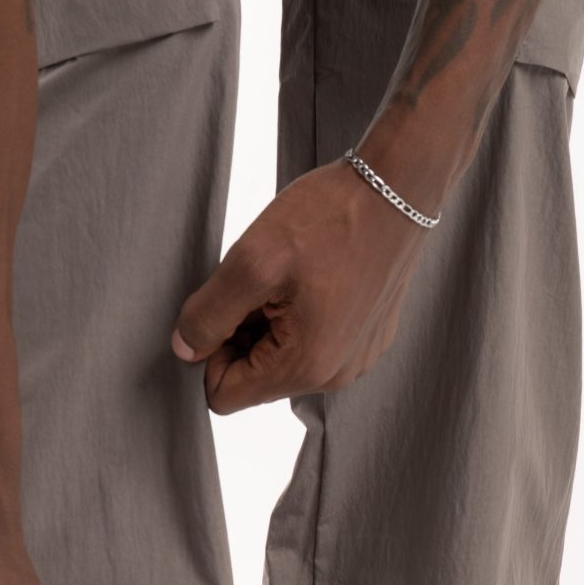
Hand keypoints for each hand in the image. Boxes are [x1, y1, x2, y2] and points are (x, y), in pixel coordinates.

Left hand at [171, 158, 427, 414]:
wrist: (399, 188)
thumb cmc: (332, 218)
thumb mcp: (253, 261)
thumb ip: (209, 313)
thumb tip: (184, 349)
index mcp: (306, 365)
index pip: (225, 396)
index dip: (209, 354)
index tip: (222, 307)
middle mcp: (336, 375)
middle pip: (256, 378)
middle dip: (241, 336)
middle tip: (255, 283)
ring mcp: (357, 358)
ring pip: (284, 359)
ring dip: (270, 323)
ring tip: (286, 275)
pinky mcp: (369, 337)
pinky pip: (315, 344)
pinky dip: (300, 315)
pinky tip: (312, 275)